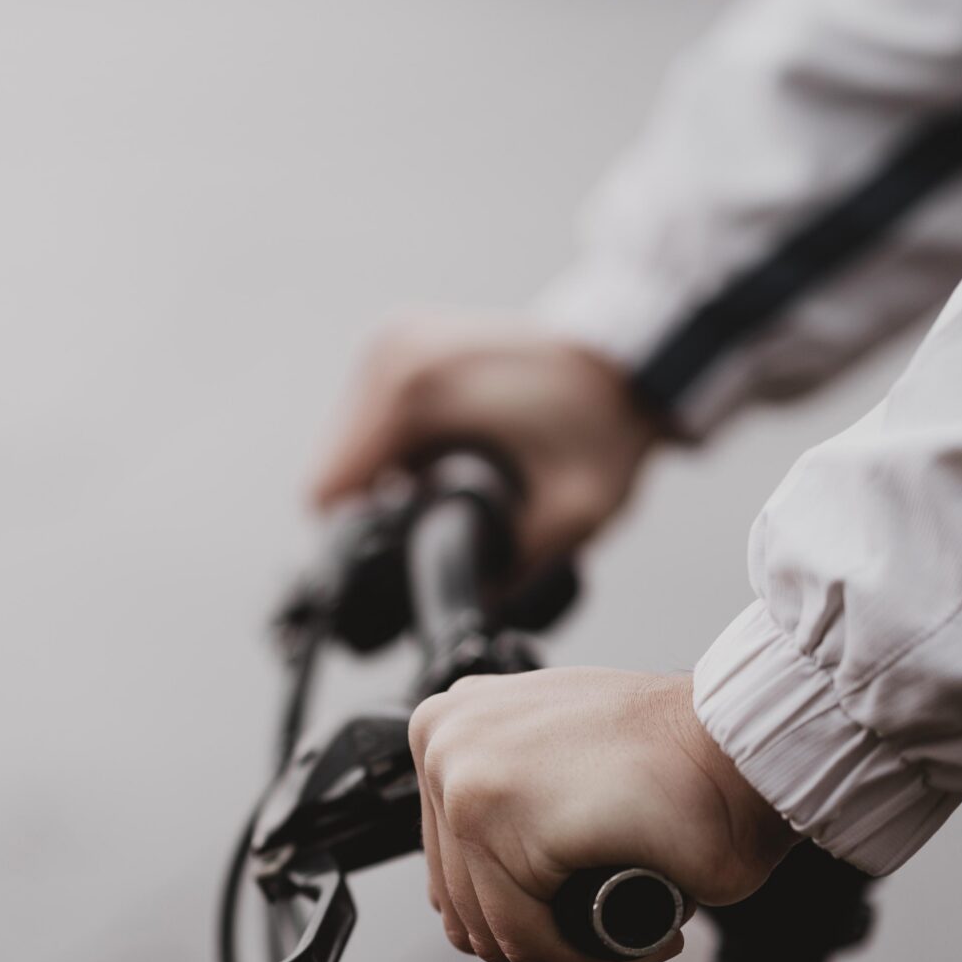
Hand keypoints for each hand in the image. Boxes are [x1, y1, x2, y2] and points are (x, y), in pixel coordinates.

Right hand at [312, 314, 663, 570]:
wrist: (632, 357)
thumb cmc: (606, 425)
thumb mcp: (572, 514)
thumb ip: (509, 575)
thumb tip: (453, 621)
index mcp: (411, 387)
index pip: (328, 495)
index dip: (368, 543)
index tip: (420, 549)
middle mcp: (388, 351)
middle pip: (333, 474)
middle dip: (380, 511)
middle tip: (451, 515)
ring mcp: (391, 340)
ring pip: (346, 450)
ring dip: (386, 481)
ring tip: (456, 481)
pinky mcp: (400, 344)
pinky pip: (367, 424)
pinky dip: (396, 452)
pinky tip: (448, 454)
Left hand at [408, 669, 797, 961]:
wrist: (747, 737)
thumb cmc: (681, 753)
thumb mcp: (572, 755)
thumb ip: (519, 795)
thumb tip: (492, 872)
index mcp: (449, 723)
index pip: (452, 860)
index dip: (523, 908)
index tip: (589, 914)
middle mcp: (439, 740)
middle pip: (463, 896)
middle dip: (547, 935)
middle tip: (628, 931)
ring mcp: (456, 776)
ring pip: (494, 925)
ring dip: (570, 954)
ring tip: (646, 939)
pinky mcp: (489, 818)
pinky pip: (526, 939)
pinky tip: (645, 949)